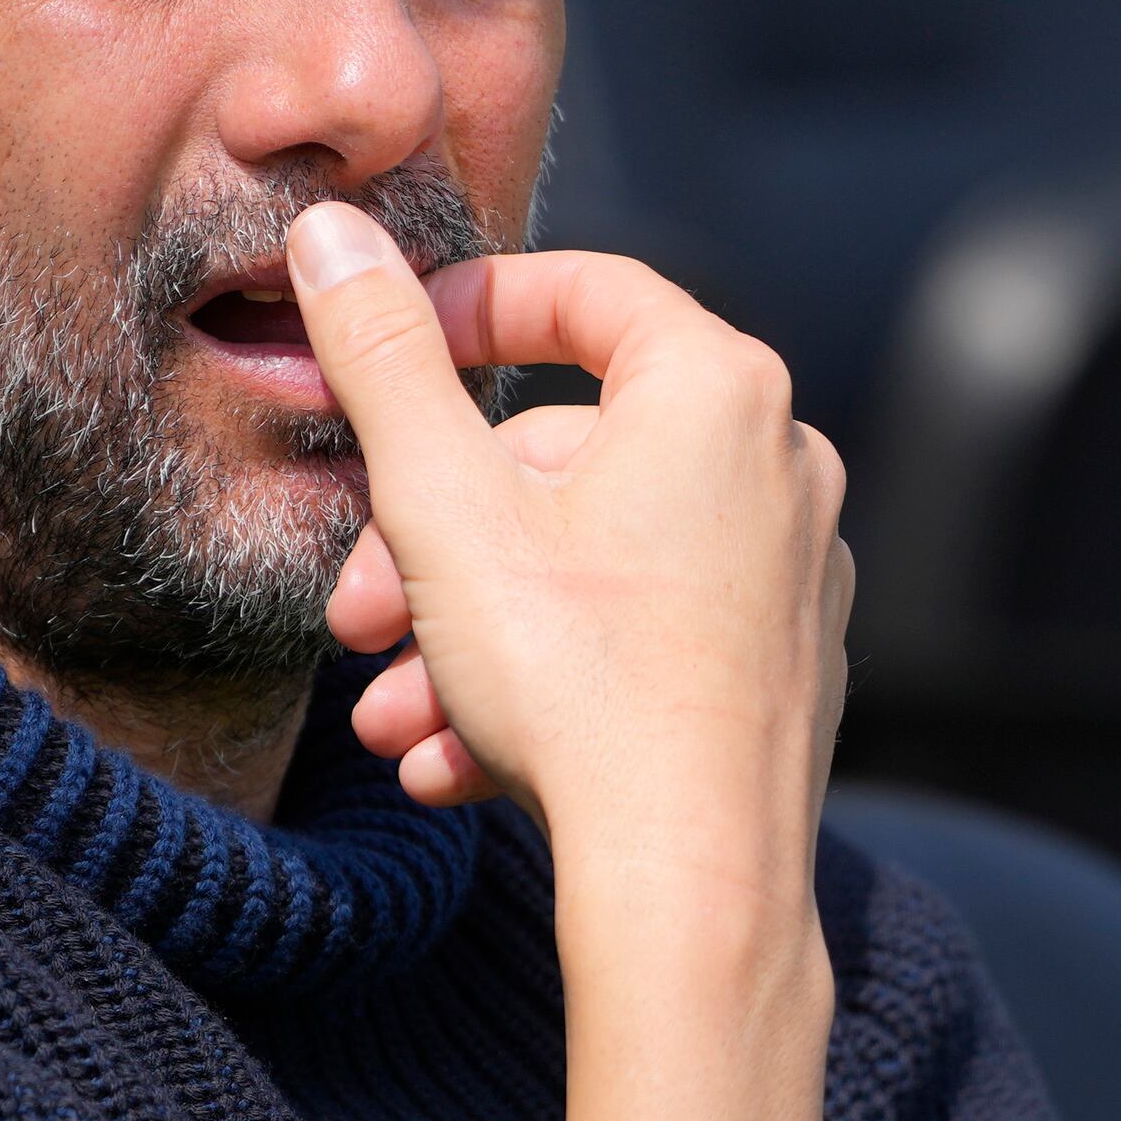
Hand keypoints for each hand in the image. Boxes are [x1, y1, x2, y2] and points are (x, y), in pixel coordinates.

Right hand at [300, 211, 851, 908]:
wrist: (693, 890)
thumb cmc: (579, 685)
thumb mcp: (441, 507)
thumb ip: (382, 359)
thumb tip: (330, 231)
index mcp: (719, 392)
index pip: (587, 292)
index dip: (469, 310)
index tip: (387, 357)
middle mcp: (780, 468)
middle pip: (564, 458)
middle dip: (431, 540)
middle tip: (349, 615)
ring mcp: (790, 577)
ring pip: (586, 567)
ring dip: (463, 632)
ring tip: (389, 714)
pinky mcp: (780, 674)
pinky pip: (637, 644)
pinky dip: (540, 683)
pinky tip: (455, 762)